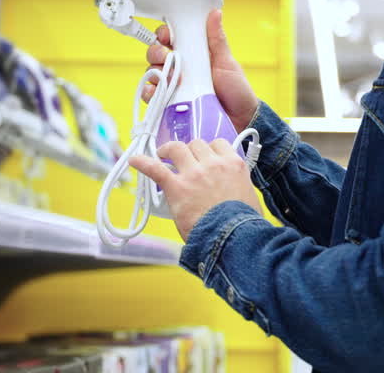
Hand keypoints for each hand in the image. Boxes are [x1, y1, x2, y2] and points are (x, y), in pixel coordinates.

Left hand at [129, 138, 261, 240]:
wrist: (232, 238)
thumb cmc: (243, 223)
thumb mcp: (248, 196)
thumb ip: (238, 185)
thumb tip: (234, 190)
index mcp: (233, 165)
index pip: (218, 144)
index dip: (208, 149)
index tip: (203, 155)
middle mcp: (213, 164)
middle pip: (196, 144)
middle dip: (189, 151)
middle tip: (184, 161)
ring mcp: (194, 174)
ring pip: (177, 148)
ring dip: (168, 150)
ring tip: (162, 154)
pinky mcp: (177, 187)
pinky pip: (156, 169)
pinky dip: (143, 163)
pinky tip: (135, 160)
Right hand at [144, 9, 258, 130]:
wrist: (240, 121)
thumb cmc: (236, 91)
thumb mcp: (227, 63)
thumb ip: (217, 40)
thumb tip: (215, 14)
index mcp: (193, 55)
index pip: (171, 39)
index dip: (164, 34)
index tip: (167, 34)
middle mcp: (180, 69)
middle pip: (156, 54)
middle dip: (156, 51)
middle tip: (166, 56)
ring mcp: (173, 87)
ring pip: (151, 73)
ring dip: (155, 72)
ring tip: (171, 78)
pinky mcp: (168, 105)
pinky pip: (151, 96)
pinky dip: (150, 92)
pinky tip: (158, 92)